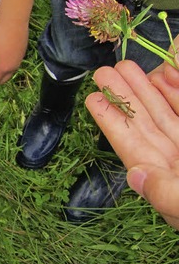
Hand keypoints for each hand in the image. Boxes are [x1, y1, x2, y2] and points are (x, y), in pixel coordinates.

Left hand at [0, 16, 28, 86]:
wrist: (14, 18)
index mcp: (3, 68)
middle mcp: (13, 66)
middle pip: (2, 79)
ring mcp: (19, 59)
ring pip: (9, 72)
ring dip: (0, 74)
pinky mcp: (22, 51)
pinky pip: (14, 64)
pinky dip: (6, 67)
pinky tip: (0, 59)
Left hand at [86, 60, 178, 228]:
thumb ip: (168, 195)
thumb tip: (135, 175)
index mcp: (171, 184)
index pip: (134, 148)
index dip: (113, 122)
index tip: (94, 98)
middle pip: (147, 126)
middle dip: (127, 98)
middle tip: (105, 72)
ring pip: (169, 117)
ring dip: (149, 92)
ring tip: (127, 69)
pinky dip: (178, 96)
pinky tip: (166, 77)